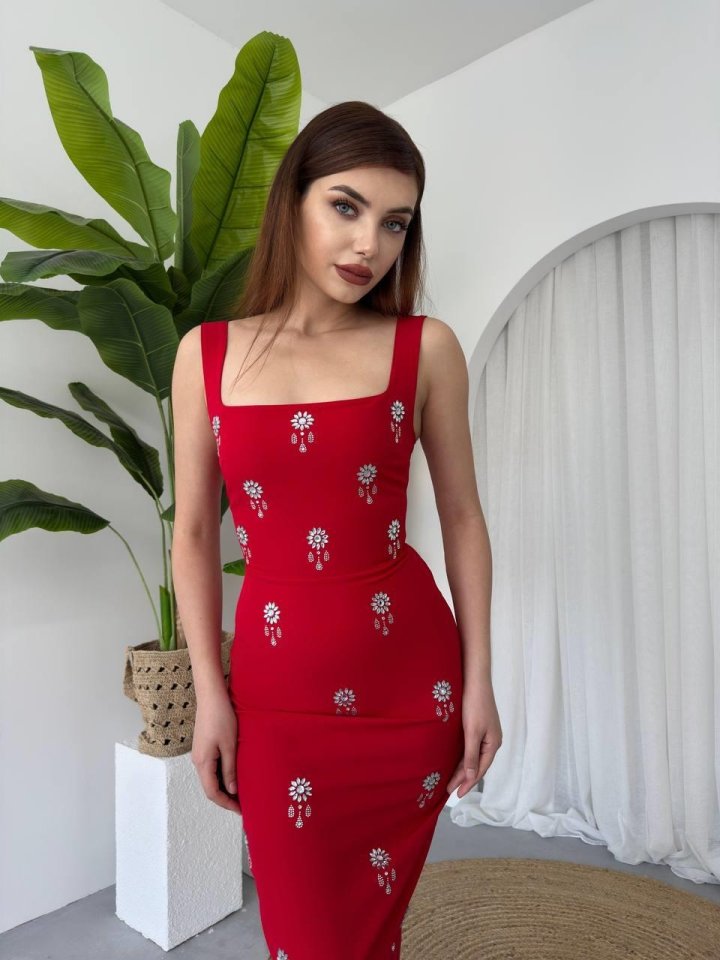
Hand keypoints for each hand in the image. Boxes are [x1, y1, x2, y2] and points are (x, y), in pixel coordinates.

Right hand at [191, 692, 241, 815]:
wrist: (211, 696)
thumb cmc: (221, 718)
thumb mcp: (229, 745)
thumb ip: (230, 769)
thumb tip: (232, 790)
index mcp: (203, 763)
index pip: (212, 793)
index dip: (226, 804)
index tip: (241, 810)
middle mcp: (198, 761)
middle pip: (210, 787)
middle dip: (226, 798)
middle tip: (244, 804)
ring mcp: (200, 754)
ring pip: (211, 778)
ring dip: (224, 787)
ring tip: (241, 792)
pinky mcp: (204, 747)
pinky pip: (212, 768)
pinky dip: (222, 776)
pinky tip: (234, 775)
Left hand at [447, 679, 501, 798]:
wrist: (475, 680)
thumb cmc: (474, 705)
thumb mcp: (472, 732)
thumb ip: (471, 755)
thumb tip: (470, 776)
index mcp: (493, 744)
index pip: (480, 769)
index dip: (468, 782)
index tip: (456, 794)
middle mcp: (492, 741)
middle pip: (477, 764)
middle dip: (464, 778)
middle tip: (450, 791)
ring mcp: (486, 734)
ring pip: (473, 756)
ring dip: (462, 768)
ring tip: (451, 781)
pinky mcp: (478, 726)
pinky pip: (471, 747)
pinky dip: (463, 756)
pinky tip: (455, 761)